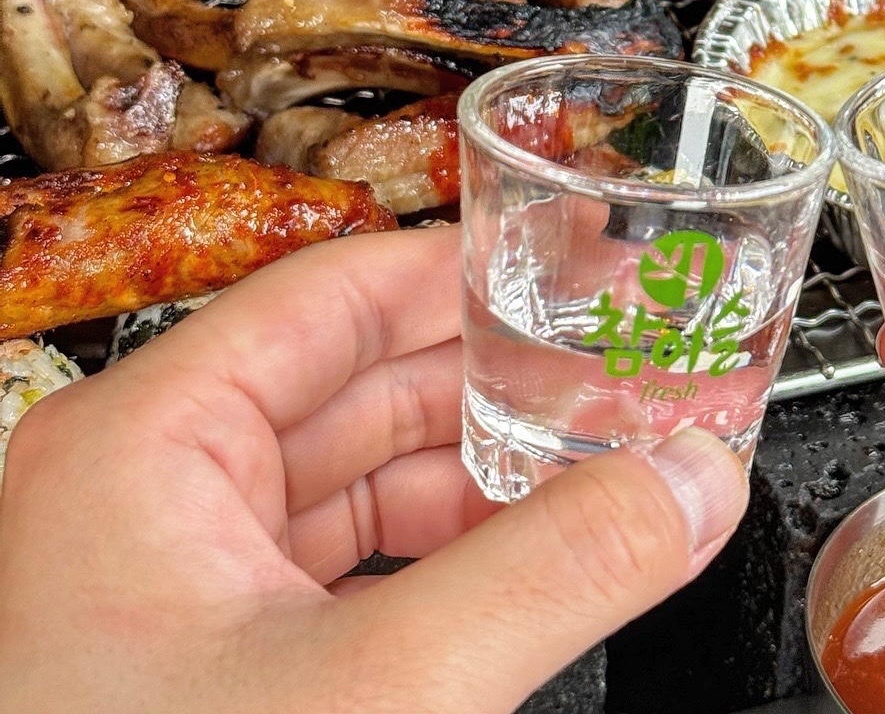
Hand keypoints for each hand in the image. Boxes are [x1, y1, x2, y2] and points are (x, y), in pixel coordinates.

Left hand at [0, 224, 748, 712]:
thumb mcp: (384, 690)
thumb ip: (560, 569)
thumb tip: (692, 482)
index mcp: (143, 447)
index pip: (339, 296)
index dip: (473, 272)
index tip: (577, 261)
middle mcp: (150, 498)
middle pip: (363, 382)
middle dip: (505, 379)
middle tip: (620, 363)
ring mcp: (181, 588)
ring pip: (368, 481)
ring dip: (492, 473)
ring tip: (608, 457)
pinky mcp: (221, 667)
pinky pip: (360, 568)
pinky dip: (456, 557)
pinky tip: (543, 555)